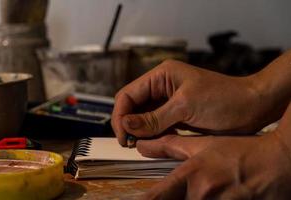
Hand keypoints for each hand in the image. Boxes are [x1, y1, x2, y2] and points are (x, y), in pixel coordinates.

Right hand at [112, 60, 275, 145]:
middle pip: (132, 106)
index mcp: (161, 75)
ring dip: (139, 131)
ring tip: (140, 145)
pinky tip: (153, 143)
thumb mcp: (185, 106)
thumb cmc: (225, 98)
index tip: (123, 137)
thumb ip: (154, 117)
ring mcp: (168, 101)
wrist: (252, 107)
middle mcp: (161, 86)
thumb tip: (126, 124)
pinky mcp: (175, 114)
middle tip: (129, 144)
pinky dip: (152, 135)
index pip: (128, 94)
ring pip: (142, 117)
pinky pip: (155, 125)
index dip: (120, 115)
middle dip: (128, 125)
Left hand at [136, 132, 290, 199]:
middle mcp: (202, 196)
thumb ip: (168, 146)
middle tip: (180, 191)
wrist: (275, 163)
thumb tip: (142, 145)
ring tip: (202, 190)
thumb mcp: (201, 144)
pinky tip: (214, 196)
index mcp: (191, 177)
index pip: (156, 197)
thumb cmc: (238, 151)